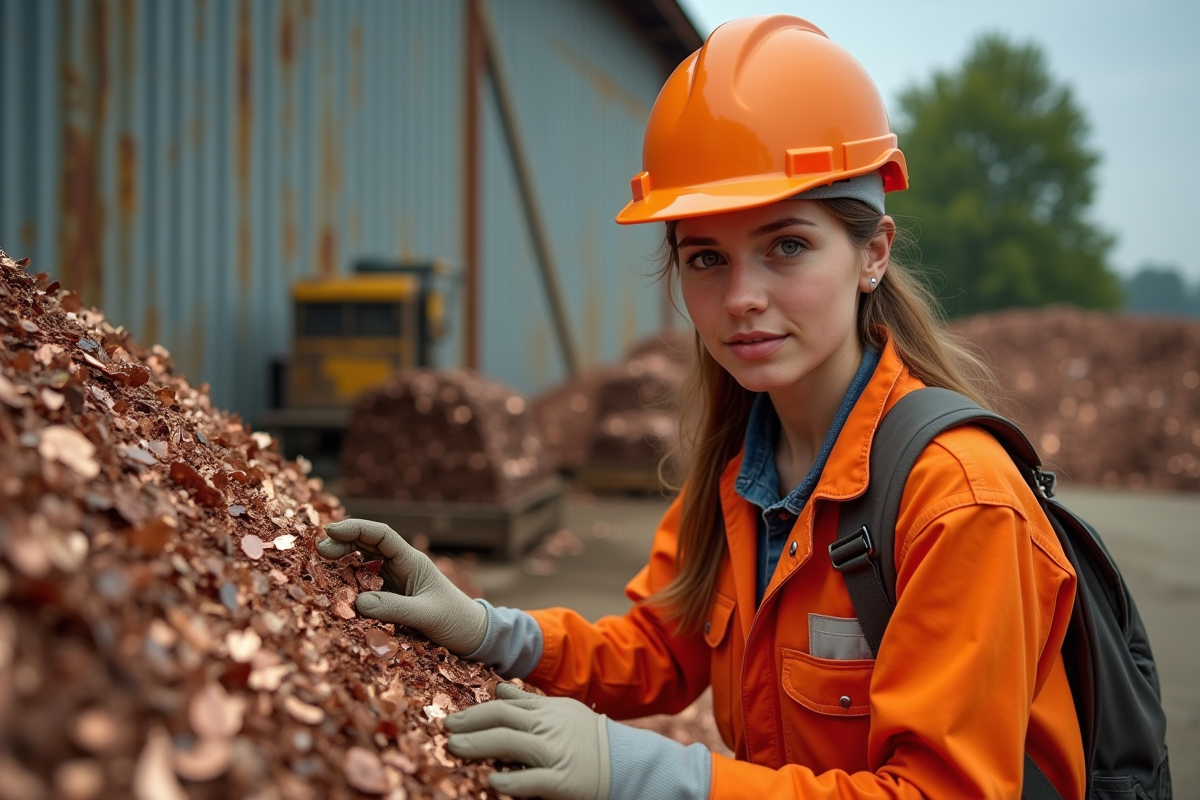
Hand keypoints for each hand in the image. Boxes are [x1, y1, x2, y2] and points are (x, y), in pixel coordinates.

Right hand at [316, 518, 487, 655]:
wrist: (472, 636)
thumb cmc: (456, 621)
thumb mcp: (426, 616)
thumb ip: (394, 609)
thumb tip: (358, 603)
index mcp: (412, 561)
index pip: (381, 536)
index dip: (356, 529)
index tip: (331, 531)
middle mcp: (401, 567)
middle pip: (367, 546)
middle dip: (342, 544)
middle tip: (319, 551)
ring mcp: (394, 582)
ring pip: (362, 564)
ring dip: (342, 563)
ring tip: (320, 565)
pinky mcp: (390, 599)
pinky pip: (365, 586)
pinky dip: (349, 585)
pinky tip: (334, 589)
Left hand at [446, 683, 610, 799]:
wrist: (626, 761)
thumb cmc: (587, 736)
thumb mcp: (560, 711)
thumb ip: (528, 702)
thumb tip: (499, 688)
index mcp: (546, 711)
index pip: (505, 706)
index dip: (475, 711)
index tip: (452, 717)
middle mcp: (548, 728)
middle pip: (503, 720)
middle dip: (470, 723)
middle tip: (446, 729)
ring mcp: (555, 754)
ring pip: (512, 744)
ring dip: (480, 745)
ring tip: (455, 748)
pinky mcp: (564, 782)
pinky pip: (534, 780)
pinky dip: (512, 781)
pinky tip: (492, 781)